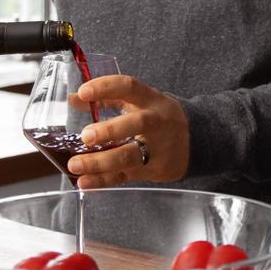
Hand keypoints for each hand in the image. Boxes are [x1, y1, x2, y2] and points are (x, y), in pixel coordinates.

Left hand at [69, 75, 190, 189]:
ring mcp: (157, 149)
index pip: (129, 87)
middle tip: (85, 137)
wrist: (197, 142)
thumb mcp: (140, 102)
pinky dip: (104, 180)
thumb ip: (107, 99)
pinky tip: (85, 182)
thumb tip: (73, 98)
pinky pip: (126, 176)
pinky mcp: (154, 170)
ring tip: (75, 165)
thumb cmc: (160, 118)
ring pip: (129, 156)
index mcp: (151, 100)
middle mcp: (156, 123)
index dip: (106, 88)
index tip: (83, 92)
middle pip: (137, 125)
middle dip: (110, 131)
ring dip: (100, 162)